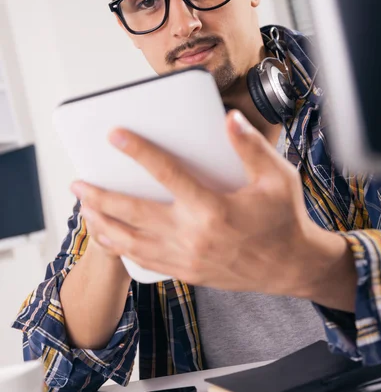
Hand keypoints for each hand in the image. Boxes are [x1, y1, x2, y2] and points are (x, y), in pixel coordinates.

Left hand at [71, 110, 355, 309]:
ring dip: (103, 224)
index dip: (138, 151)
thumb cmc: (284, 219)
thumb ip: (251, 147)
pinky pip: (144, 261)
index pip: (167, 174)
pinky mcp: (186, 272)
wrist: (291, 266)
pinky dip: (121, 248)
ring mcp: (187, 258)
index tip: (115, 135)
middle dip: (101, 196)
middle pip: (134, 213)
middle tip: (78, 182)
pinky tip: (110, 237)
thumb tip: (229, 119)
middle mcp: (194, 236)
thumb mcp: (277, 178)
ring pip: (131, 242)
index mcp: (214, 209)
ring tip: (84, 209)